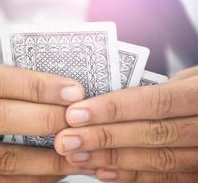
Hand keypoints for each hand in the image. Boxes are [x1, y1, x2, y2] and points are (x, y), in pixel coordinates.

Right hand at [0, 44, 92, 182]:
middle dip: (48, 120)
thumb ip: (5, 82)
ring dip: (47, 158)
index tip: (73, 90)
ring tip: (79, 151)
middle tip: (81, 120)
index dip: (38, 86)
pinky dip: (31, 180)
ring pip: (2, 160)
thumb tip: (58, 96)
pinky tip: (55, 171)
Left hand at [54, 66, 197, 182]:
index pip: (153, 103)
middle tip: (67, 139)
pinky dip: (131, 176)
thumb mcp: (189, 79)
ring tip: (77, 156)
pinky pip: (163, 178)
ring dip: (110, 159)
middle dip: (103, 137)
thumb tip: (109, 99)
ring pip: (155, 159)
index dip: (112, 110)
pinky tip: (102, 172)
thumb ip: (155, 90)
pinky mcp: (195, 172)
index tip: (76, 114)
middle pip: (150, 134)